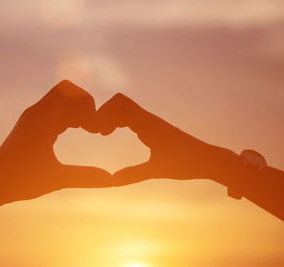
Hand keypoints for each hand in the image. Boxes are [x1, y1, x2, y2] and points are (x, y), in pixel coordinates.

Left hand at [0, 80, 113, 203]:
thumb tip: (112, 180)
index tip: (95, 126)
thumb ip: (85, 177)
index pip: (68, 90)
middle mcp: (36, 113)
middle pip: (66, 92)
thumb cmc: (20, 181)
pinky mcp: (32, 127)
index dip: (86, 101)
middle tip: (95, 129)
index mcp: (41, 118)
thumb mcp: (56, 179)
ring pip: (61, 103)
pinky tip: (78, 133)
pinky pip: (55, 113)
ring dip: (78, 112)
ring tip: (91, 131)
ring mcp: (33, 119)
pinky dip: (69, 118)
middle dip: (84, 106)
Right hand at [97, 93, 222, 183]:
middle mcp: (149, 119)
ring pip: (126, 107)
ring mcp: (151, 121)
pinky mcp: (154, 126)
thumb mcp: (157, 171)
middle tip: (99, 133)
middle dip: (105, 113)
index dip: (105, 114)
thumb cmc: (186, 164)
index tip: (100, 133)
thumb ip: (133, 175)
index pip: (120, 104)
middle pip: (120, 102)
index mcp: (148, 125)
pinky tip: (116, 134)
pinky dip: (120, 120)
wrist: (208, 159)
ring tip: (104, 134)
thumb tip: (112, 181)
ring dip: (112, 116)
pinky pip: (132, 115)